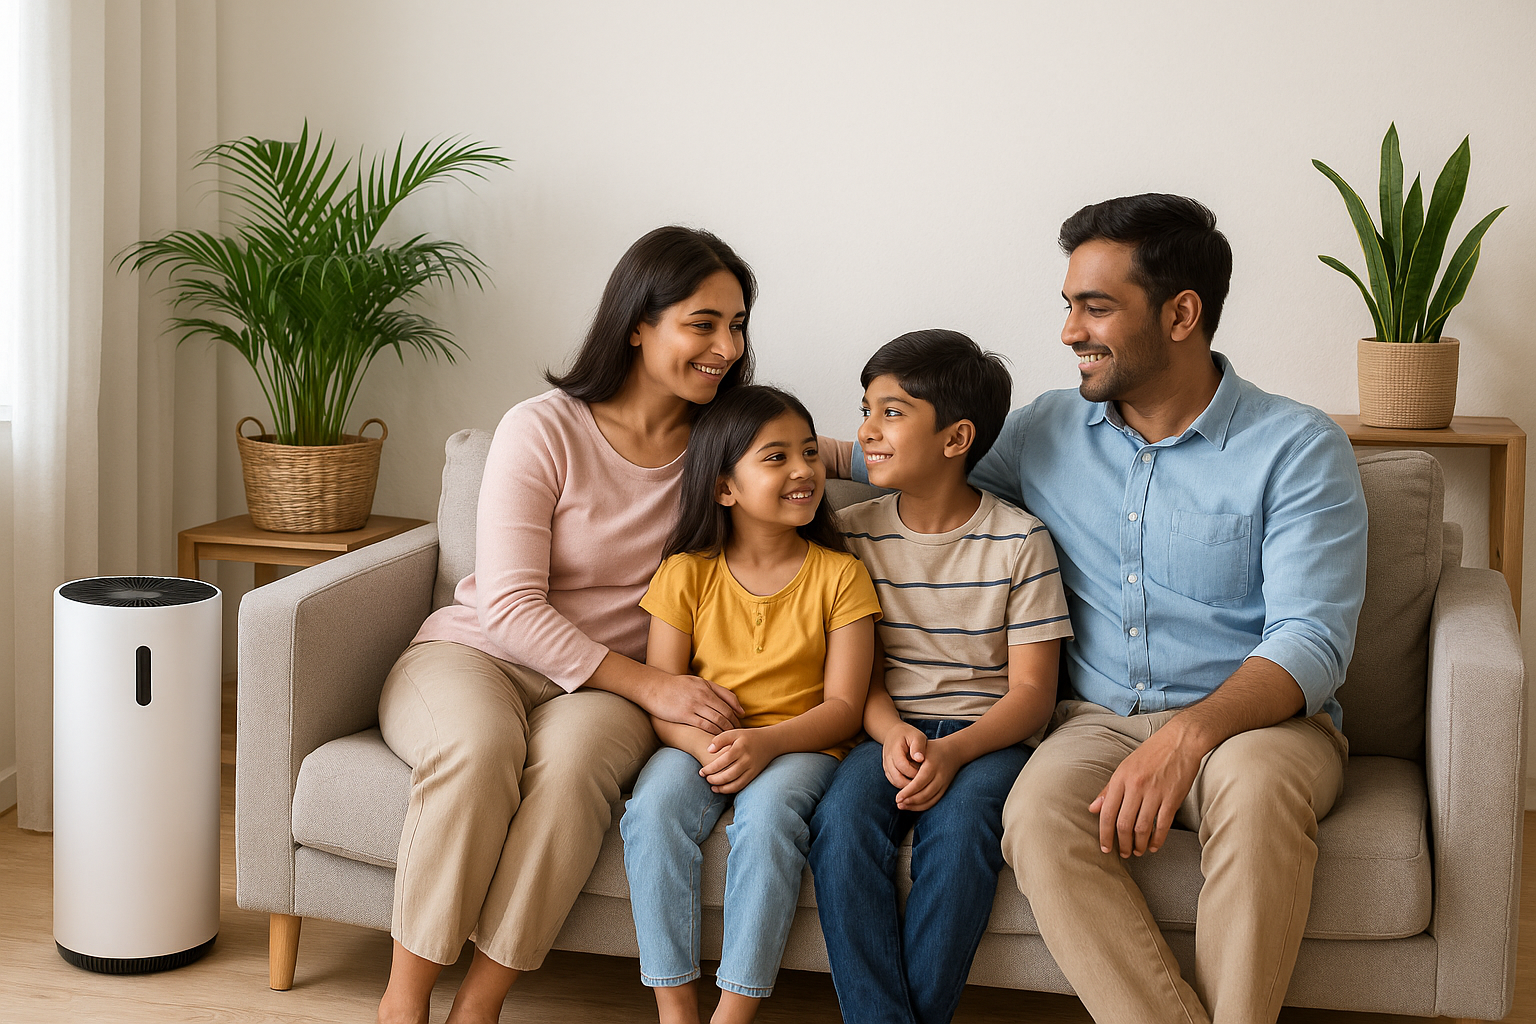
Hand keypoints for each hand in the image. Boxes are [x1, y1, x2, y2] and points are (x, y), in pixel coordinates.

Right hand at [644, 672, 743, 734]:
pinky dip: (713, 732)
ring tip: (729, 739)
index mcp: (707, 687)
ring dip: (725, 730)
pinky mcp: (685, 714)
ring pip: (717, 719)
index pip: (729, 703)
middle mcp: (703, 695)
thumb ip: (716, 690)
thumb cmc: (676, 686)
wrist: (654, 687)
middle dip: (734, 725)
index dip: (736, 716)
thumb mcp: (698, 682)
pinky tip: (716, 739)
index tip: (740, 724)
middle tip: (737, 735)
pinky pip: (704, 725)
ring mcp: (694, 705)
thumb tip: (735, 705)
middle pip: (725, 712)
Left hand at [699, 728, 779, 793]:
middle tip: (705, 778)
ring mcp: (752, 768)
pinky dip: (730, 789)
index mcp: (740, 747)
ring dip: (721, 787)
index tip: (701, 771)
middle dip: (714, 779)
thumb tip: (708, 750)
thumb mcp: (735, 733)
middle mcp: (747, 759)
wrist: (770, 742)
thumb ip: (720, 739)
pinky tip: (721, 788)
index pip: (722, 761)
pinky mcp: (755, 775)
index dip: (710, 768)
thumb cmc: (748, 737)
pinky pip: (741, 785)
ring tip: (711, 785)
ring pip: (735, 783)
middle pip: (728, 774)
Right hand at [881, 723, 926, 790]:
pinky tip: (914, 781)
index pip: (902, 766)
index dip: (914, 772)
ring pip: (895, 782)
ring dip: (907, 785)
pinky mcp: (888, 771)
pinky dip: (904, 784)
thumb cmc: (908, 735)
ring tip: (920, 782)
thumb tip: (920, 759)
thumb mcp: (916, 736)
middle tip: (924, 781)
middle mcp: (887, 759)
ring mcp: (886, 766)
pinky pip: (894, 782)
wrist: (894, 733)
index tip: (924, 772)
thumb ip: (918, 747)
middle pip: (897, 778)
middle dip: (911, 782)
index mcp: (894, 750)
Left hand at [894, 734, 964, 811]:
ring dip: (915, 806)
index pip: (919, 782)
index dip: (908, 791)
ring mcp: (943, 785)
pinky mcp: (945, 790)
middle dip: (910, 801)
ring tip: (902, 806)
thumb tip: (898, 772)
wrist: (953, 752)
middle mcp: (939, 777)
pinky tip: (911, 806)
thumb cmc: (932, 749)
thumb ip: (911, 759)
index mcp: (932, 766)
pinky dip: (922, 806)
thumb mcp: (921, 748)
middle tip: (898, 803)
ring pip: (930, 800)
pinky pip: (934, 801)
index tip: (897, 797)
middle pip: (925, 794)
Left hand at [1088, 724, 1202, 857]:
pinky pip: (1162, 825)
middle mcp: (1136, 787)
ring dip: (1139, 844)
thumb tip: (1093, 809)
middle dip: (1122, 843)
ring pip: (1142, 827)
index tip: (1105, 847)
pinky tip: (1153, 846)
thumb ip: (1108, 789)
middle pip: (1123, 823)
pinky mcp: (1172, 798)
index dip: (1104, 834)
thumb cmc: (1150, 753)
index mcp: (1120, 779)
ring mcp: (1155, 793)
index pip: (1107, 813)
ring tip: (1137, 852)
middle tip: (1123, 853)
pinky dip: (1157, 839)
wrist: (1179, 741)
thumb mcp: (1124, 767)